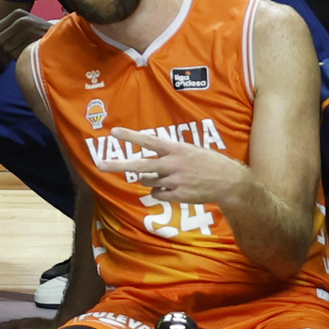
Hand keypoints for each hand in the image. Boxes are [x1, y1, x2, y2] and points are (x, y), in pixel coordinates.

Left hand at [118, 126, 244, 208]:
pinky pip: (157, 194)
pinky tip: (173, 188)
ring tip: (166, 177)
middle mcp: (172, 165)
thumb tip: (152, 156)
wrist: (229, 183)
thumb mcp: (191, 150)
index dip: (130, 136)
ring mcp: (173, 181)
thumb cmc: (209, 163)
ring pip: (147, 181)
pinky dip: (160, 191)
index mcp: (176, 149)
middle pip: (139, 165)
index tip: (113, 132)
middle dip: (117, 165)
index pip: (148, 141)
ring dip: (149, 179)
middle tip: (99, 164)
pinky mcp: (177, 196)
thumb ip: (171, 152)